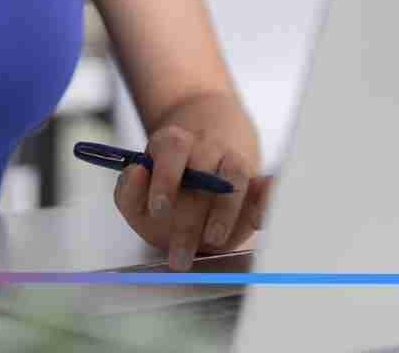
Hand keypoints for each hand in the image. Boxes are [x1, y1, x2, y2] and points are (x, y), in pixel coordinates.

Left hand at [111, 124, 270, 270]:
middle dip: (190, 216)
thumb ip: (129, 190)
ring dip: (225, 210)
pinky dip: (268, 198)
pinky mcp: (257, 182)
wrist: (202, 177)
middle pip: (203, 169)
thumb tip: (138, 172)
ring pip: (236, 174)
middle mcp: (206, 147)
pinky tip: (258, 221)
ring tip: (213, 240)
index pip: (172, 148)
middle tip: (180, 254)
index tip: (159, 210)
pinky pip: (268, 184)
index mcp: (173, 144)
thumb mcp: (139, 194)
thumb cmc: (167, 194)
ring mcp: (234, 162)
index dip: (165, 178)